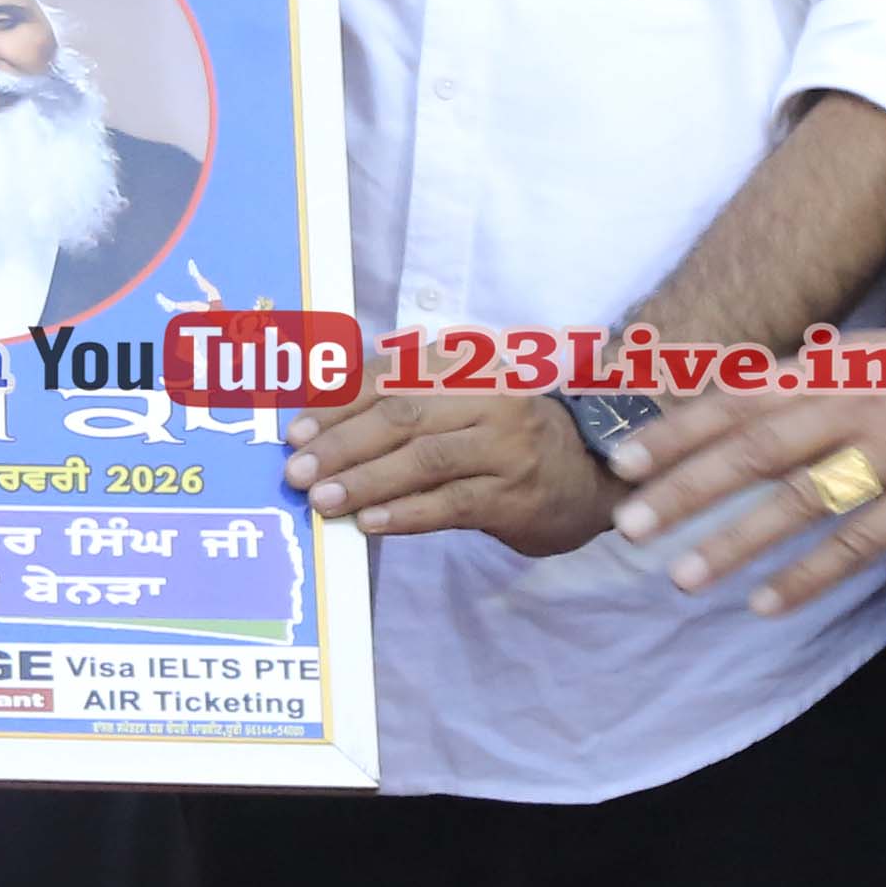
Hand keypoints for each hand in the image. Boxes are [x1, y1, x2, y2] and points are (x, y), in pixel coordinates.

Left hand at [287, 390, 615, 556]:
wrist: (590, 475)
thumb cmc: (506, 438)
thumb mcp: (462, 404)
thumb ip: (402, 403)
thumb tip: (319, 421)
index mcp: (468, 363)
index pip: (392, 376)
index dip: (338, 403)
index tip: (295, 430)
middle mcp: (491, 396)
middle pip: (404, 415)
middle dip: (342, 443)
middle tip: (297, 471)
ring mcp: (508, 446)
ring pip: (425, 459)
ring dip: (366, 480)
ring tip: (322, 499)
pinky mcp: (517, 494)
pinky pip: (452, 503)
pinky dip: (406, 513)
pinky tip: (369, 522)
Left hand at [607, 384, 885, 615]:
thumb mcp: (881, 356)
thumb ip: (816, 377)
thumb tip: (739, 391)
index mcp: (839, 368)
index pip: (740, 397)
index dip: (679, 429)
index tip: (625, 459)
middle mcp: (858, 406)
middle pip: (756, 450)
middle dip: (687, 489)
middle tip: (630, 526)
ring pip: (800, 502)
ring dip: (737, 541)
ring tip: (685, 575)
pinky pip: (861, 543)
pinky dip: (811, 575)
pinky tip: (768, 604)